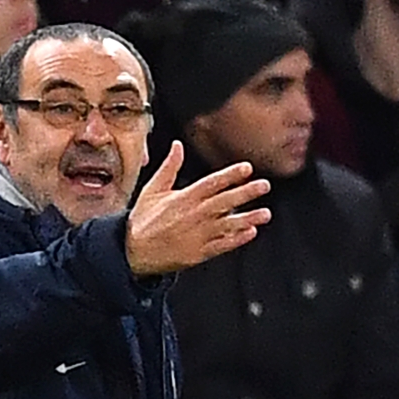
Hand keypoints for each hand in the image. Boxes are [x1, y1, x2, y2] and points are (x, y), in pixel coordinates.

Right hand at [125, 140, 271, 276]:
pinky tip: (251, 232)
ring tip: (265, 213)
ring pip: (227, 225)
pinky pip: (222, 245)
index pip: (211, 183)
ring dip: (248, 218)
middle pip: (224, 202)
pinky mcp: (198, 253)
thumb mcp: (152, 190)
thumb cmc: (142, 220)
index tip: (247, 168)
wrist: (132, 252)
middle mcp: (193, 216)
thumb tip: (177, 145)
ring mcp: (197, 236)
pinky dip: (236, 239)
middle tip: (264, 185)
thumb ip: (169, 168)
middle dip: (246, 193)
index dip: (230, 175)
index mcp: (183, 198)